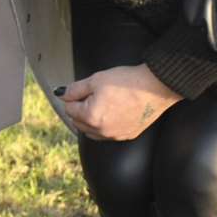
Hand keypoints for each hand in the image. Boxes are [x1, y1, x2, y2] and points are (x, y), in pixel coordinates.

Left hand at [55, 65, 180, 141]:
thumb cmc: (126, 82)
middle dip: (79, 110)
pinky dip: (103, 126)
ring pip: (91, 132)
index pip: (70, 109)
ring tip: (99, 104)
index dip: (73, 97)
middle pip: (78, 123)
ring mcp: (115, 135)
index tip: (81, 89)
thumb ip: (75, 89)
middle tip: (90, 95)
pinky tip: (111, 113)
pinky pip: (107, 135)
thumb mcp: (95, 80)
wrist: (155, 87)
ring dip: (89, 121)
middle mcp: (102, 131)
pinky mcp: (128, 135)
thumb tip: (61, 94)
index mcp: (91, 117)